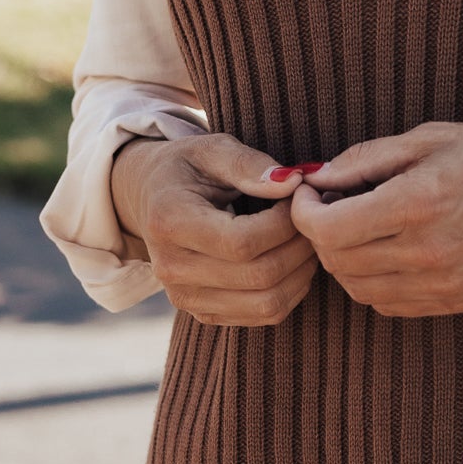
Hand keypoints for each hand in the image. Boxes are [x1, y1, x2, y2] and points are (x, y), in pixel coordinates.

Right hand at [110, 133, 319, 326]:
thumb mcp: (211, 148)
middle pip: (259, 275)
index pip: (242, 241)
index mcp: (169, 222)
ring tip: (306, 238)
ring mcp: (185, 297)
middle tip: (312, 218)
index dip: (284, 223)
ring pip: (266, 304)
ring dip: (302, 272)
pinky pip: (262, 315)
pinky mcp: (202, 313)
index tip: (298, 198)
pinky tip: (293, 259)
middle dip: (300, 246)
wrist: (150, 197)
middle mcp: (171, 268)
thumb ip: (249, 164)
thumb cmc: (187, 167)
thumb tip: (292, 183)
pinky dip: (291, 290)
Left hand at [288, 121, 462, 317]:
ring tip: (358, 227)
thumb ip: (366, 159)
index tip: (308, 191)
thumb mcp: (430, 138)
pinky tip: (386, 251)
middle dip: (320, 232)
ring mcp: (442, 284)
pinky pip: (388, 304)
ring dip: (343, 259)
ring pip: (357, 288)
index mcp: (417, 203)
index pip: (326, 229)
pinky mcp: (454, 302)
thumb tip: (317, 177)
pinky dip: (372, 281)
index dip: (302, 210)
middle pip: (336, 261)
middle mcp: (427, 251)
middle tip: (330, 204)